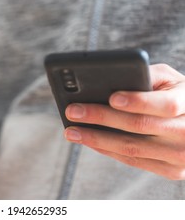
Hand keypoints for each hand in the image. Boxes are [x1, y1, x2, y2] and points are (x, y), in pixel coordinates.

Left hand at [64, 64, 184, 179]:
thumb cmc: (176, 94)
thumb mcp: (169, 79)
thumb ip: (147, 75)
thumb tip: (109, 78)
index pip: (166, 105)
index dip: (139, 102)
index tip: (112, 98)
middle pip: (140, 127)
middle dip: (102, 118)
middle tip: (73, 111)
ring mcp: (180, 156)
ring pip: (132, 148)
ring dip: (96, 139)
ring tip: (71, 131)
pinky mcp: (171, 170)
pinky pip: (132, 160)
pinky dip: (106, 149)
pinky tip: (88, 140)